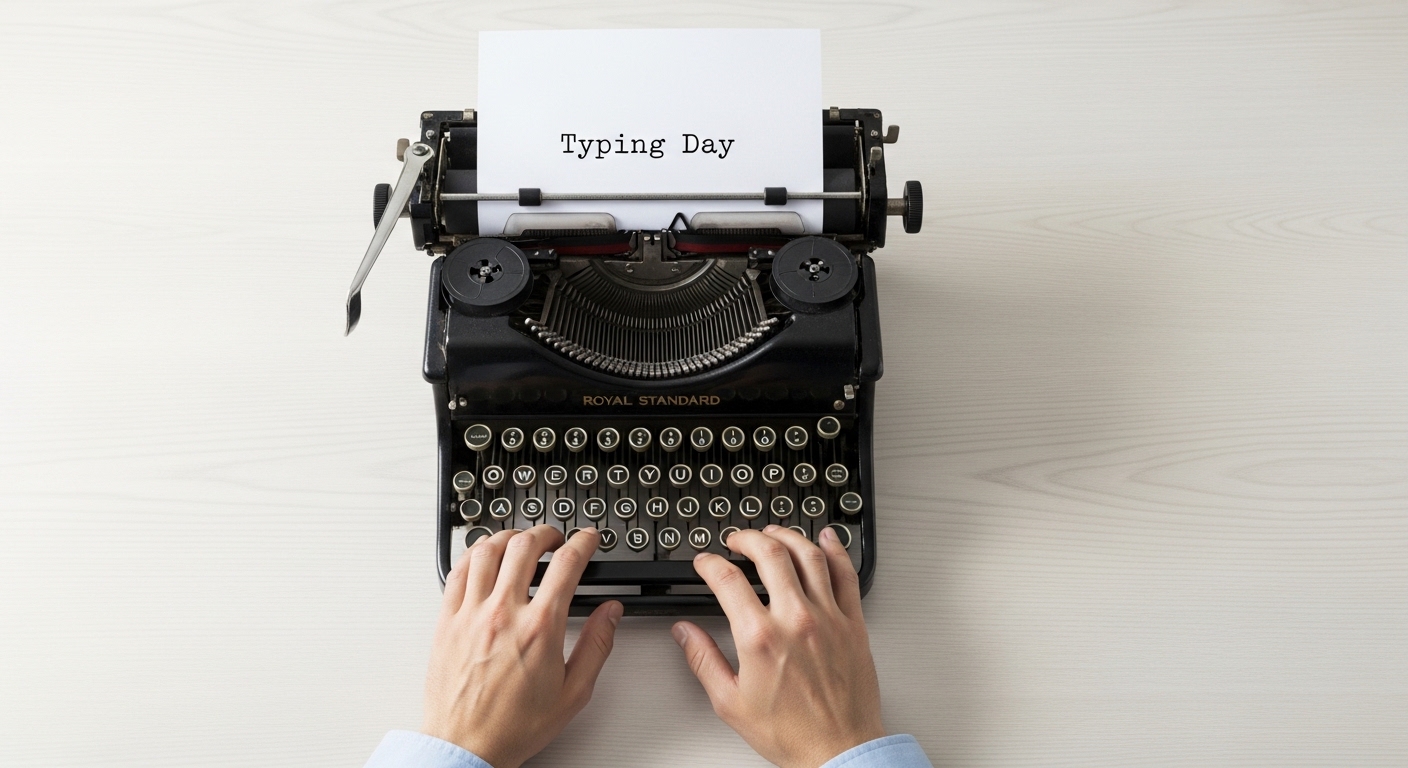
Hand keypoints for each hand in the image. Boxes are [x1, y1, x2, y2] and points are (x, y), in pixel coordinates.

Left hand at [423, 525, 621, 767]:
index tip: (587, 539)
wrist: (466, 746)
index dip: (582, 542)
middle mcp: (504, 614)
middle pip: (525, 546)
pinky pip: (458, 571)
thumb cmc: (513, 726)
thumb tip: (611, 614)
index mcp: (540, 629)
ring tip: (521, 540)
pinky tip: (484, 555)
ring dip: (509, 536)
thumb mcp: (573, 692)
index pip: (566, 564)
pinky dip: (474, 553)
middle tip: (556, 538)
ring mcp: (471, 614)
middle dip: (546, 533)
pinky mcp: (447, 620)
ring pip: (488, 550)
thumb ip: (597, 646)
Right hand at [672, 525, 884, 767]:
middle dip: (747, 538)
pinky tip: (825, 540)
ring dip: (786, 535)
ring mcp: (828, 617)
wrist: (839, 750)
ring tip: (772, 533)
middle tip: (736, 540)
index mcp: (760, 638)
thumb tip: (685, 633)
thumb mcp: (731, 702)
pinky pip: (846, 574)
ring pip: (808, 555)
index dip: (710, 563)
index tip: (705, 562)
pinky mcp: (853, 623)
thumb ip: (703, 660)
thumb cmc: (791, 733)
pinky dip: (835, 550)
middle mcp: (796, 620)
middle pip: (769, 554)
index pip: (728, 580)